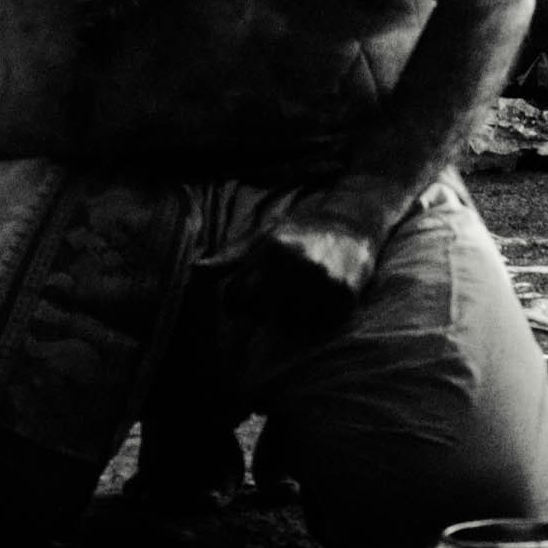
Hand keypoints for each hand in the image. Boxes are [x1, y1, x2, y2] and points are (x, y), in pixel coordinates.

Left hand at [223, 194, 392, 342]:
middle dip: (263, 310)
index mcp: (273, 250)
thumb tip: (196, 269)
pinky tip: (317, 301)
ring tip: (298, 298)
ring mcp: (323, 281)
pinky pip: (319, 324)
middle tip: (274, 300)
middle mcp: (298, 265)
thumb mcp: (262, 238)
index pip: (239, 297)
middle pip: (263, 312)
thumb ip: (229, 258)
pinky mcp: (344, 295)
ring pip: (290, 322)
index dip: (239, 302)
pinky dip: (315, 319)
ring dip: (290, 317)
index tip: (247, 299)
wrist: (352, 224)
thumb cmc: (299, 234)